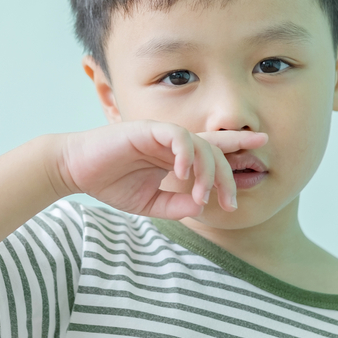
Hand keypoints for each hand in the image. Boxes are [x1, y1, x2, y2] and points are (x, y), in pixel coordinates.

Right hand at [51, 121, 268, 220]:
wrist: (75, 170)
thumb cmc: (109, 183)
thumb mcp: (148, 204)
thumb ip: (174, 206)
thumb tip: (199, 208)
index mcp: (175, 156)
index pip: (213, 148)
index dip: (238, 145)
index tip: (262, 148)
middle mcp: (172, 142)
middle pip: (214, 152)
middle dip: (228, 177)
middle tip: (230, 203)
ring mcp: (161, 134)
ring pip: (200, 146)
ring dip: (206, 173)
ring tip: (201, 196)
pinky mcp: (146, 129)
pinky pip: (177, 136)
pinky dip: (185, 154)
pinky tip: (182, 174)